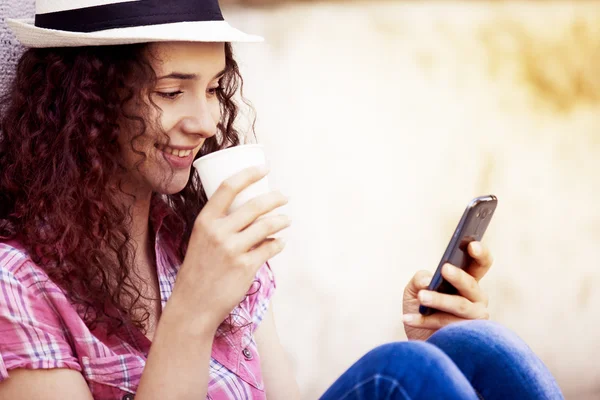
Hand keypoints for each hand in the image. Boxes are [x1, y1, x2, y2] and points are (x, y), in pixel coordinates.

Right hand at [171, 165, 289, 332]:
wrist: (193, 305)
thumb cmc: (198, 271)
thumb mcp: (201, 241)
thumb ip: (220, 225)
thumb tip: (250, 213)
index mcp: (204, 221)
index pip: (228, 186)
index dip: (249, 173)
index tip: (264, 168)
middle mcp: (218, 232)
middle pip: (254, 205)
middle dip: (275, 198)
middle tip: (284, 197)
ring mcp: (232, 250)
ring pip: (267, 226)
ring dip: (281, 221)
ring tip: (287, 220)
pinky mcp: (245, 267)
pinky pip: (269, 249)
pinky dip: (277, 244)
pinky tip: (279, 243)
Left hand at [402, 241, 492, 340]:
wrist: (418, 344)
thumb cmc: (419, 312)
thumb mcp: (414, 291)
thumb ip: (419, 280)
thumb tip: (428, 281)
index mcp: (467, 283)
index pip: (481, 264)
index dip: (480, 254)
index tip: (472, 244)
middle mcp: (476, 300)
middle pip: (471, 285)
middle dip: (459, 276)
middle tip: (444, 268)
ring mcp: (474, 320)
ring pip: (461, 306)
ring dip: (440, 300)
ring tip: (422, 297)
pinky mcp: (466, 337)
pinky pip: (447, 325)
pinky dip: (424, 321)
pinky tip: (407, 318)